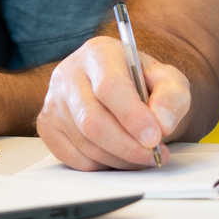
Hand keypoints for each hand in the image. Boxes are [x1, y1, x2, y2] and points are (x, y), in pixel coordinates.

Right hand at [36, 36, 189, 169]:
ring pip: (85, 143)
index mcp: (99, 53)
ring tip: (143, 156)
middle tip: (154, 154)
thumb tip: (162, 123)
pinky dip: (102, 165)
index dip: (132, 116)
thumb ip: (172, 97)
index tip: (155, 137)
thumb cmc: (145, 84)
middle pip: (92, 120)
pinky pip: (74, 159)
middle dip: (128, 146)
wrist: (126, 91)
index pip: (109, 86)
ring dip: (120, 159)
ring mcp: (54, 101)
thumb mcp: (169, 82)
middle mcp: (69, 73)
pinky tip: (118, 155)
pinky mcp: (47, 126)